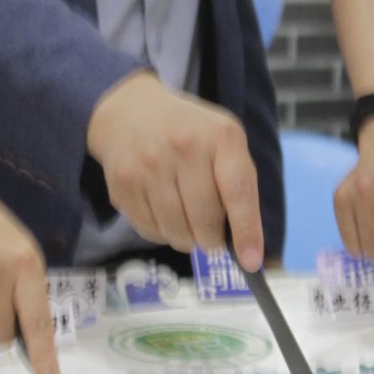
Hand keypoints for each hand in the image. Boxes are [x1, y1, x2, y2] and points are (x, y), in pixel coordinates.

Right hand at [85, 71, 263, 268]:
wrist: (132, 111)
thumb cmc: (191, 134)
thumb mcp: (225, 143)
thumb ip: (239, 187)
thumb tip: (247, 249)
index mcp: (220, 135)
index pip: (237, 191)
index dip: (246, 231)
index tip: (250, 262)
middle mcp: (183, 146)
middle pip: (205, 221)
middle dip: (212, 240)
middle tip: (211, 236)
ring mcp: (149, 164)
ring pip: (176, 232)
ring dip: (187, 240)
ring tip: (188, 224)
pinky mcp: (122, 182)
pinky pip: (149, 231)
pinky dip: (162, 233)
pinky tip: (164, 213)